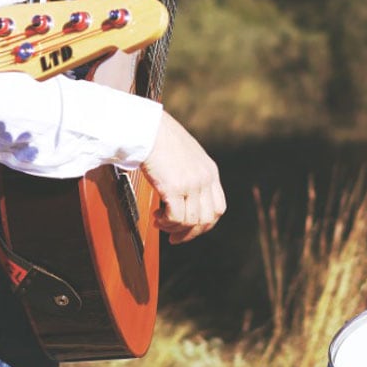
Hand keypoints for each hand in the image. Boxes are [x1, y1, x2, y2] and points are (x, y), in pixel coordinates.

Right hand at [140, 111, 226, 242]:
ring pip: (191, 221)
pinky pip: (176, 218)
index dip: (205, 224)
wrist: (147, 129)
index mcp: (210, 171)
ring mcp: (192, 184)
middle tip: (174, 238)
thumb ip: (191, 173)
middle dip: (191, 233)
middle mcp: (205, 179)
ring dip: (174, 228)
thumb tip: (183, 195)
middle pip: (208, 219)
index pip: (218, 208)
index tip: (190, 228)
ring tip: (160, 222)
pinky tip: (156, 217)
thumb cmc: (160, 138)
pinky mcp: (175, 187)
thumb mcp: (186, 155)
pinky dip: (166, 223)